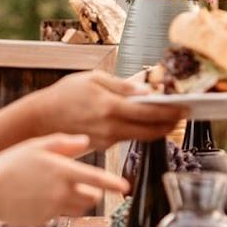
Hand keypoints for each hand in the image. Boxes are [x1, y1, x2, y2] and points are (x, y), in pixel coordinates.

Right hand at [0, 133, 128, 223]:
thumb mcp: (34, 146)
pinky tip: (40, 199)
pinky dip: (57, 209)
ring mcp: (53, 209)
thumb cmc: (7, 166)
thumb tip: (84, 141)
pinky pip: (59, 216)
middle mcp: (60, 192)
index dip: (114, 183)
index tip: (125, 187)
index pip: (96, 179)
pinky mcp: (44, 221)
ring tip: (60, 191)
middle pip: (91, 198)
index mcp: (61, 171)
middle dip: (92, 192)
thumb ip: (62, 143)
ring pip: (78, 209)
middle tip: (81, 185)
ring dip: (78, 202)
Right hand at [31, 70, 185, 150]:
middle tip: (182, 115)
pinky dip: (136, 130)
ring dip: (155, 128)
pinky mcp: (102, 147)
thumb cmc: (64, 95)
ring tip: (167, 117)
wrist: (39, 120)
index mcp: (110, 107)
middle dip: (169, 124)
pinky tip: (140, 121)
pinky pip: (125, 138)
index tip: (186, 107)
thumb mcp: (92, 79)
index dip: (171, 111)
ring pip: (140, 136)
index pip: (150, 112)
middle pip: (150, 131)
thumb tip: (146, 91)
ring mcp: (106, 140)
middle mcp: (111, 127)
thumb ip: (121, 85)